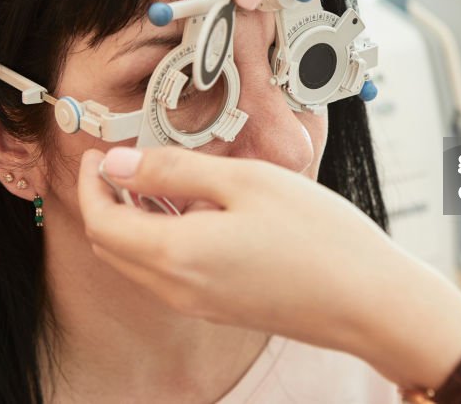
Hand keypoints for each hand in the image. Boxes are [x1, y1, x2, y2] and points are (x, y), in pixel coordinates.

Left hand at [77, 146, 460, 386]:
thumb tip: (119, 164)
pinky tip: (193, 209)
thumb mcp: (245, 181)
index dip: (91, 184)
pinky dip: (161, 240)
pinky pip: (169, 274)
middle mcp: (177, 290)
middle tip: (119, 160)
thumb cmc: (318, 236)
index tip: (99, 152)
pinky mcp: (221, 308)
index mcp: (175, 255)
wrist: (369, 301)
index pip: (101, 222)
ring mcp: (199, 305)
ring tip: (157, 177)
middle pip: (111, 247)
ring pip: (138, 262)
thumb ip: (174, 171)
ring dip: (132, 221)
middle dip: (104, 202)